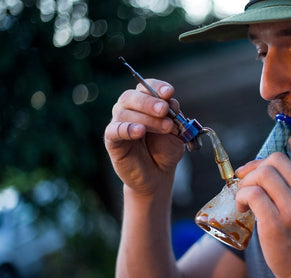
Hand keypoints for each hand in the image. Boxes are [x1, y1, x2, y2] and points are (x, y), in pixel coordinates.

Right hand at [104, 79, 184, 194]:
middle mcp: (129, 110)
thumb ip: (174, 117)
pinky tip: (139, 131)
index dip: (157, 87)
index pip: (146, 87)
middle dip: (150, 102)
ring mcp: (118, 124)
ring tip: (166, 128)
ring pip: (125, 113)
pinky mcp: (112, 141)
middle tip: (165, 110)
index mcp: (145, 103)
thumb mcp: (176, 132)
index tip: (169, 92)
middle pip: (131, 96)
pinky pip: (114, 131)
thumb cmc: (165, 150)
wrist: (158, 174)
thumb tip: (171, 101)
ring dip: (147, 119)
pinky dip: (126, 129)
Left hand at [235, 152, 290, 277]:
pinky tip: (242, 209)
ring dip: (246, 184)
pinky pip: (253, 194)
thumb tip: (263, 174)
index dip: (261, 165)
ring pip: (262, 174)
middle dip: (253, 170)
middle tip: (245, 186)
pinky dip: (241, 197)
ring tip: (244, 201)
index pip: (283, 160)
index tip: (251, 176)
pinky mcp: (276, 223)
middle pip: (273, 161)